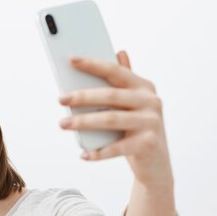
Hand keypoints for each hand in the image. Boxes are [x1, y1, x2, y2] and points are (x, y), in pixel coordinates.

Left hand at [58, 51, 173, 188]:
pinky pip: (117, 147)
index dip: (93, 64)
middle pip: (111, 95)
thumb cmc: (136, 130)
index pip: (115, 71)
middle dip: (82, 96)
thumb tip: (119, 51)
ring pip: (110, 119)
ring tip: (63, 124)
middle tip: (60, 99)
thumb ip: (123, 82)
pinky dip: (98, 152)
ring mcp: (151, 122)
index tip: (71, 60)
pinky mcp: (148, 144)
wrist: (156, 164)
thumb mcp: (131, 105)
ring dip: (83, 122)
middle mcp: (151, 101)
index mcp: (144, 87)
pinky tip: (83, 154)